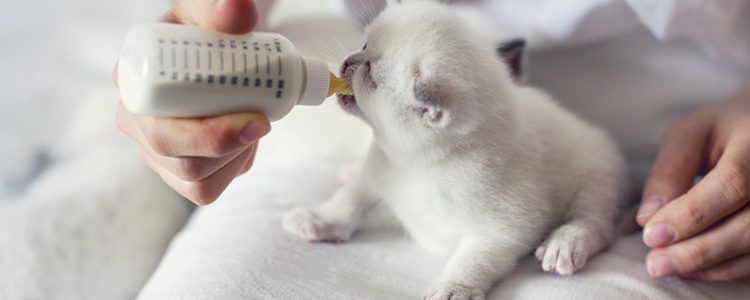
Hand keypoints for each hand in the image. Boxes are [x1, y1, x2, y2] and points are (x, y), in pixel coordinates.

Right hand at [115, 0, 268, 204]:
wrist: (216, 50)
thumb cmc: (205, 32)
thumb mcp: (205, 13)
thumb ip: (219, 9)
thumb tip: (239, 11)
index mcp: (133, 83)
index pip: (158, 128)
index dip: (207, 136)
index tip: (254, 120)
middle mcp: (137, 124)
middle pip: (179, 162)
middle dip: (229, 149)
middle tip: (264, 122)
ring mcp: (156, 153)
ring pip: (197, 182)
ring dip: (236, 157)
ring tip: (251, 120)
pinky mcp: (180, 172)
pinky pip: (208, 187)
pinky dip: (234, 166)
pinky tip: (243, 139)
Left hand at [637, 83, 749, 280]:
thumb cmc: (720, 131)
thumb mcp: (688, 136)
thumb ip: (669, 171)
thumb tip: (648, 218)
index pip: (731, 184)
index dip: (691, 214)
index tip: (652, 234)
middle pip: (748, 224)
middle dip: (697, 249)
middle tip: (655, 262)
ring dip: (708, 263)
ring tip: (666, 266)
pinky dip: (724, 268)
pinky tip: (692, 268)